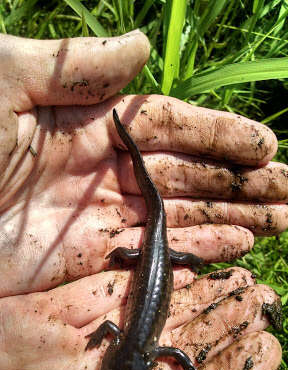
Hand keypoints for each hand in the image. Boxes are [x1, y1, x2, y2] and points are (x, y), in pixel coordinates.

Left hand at [1, 32, 287, 296]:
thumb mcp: (4, 81)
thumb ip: (75, 68)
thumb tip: (142, 48)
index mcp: (89, 124)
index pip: (172, 129)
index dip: (221, 138)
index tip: (267, 149)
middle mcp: (104, 172)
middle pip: (190, 177)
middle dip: (244, 184)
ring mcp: (100, 219)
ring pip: (183, 217)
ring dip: (233, 219)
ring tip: (281, 221)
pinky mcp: (88, 261)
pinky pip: (156, 256)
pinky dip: (198, 252)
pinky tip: (237, 249)